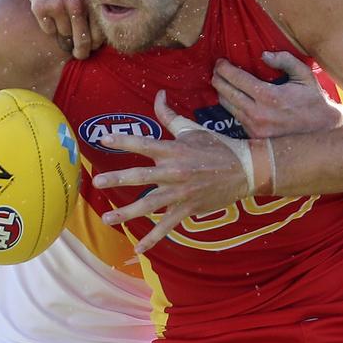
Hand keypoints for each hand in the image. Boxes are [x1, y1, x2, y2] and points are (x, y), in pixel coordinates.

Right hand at [19, 0, 103, 59]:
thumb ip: (94, 8)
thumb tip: (100, 39)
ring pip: (64, 36)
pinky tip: (49, 13)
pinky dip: (49, 27)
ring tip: (62, 24)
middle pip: (82, 41)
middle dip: (81, 52)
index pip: (99, 34)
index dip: (95, 45)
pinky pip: (48, 30)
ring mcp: (58, 6)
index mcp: (91, 0)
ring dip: (64, 36)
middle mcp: (76, 4)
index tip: (92, 47)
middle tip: (79, 55)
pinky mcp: (41, 8)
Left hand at [92, 91, 249, 252]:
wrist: (245, 170)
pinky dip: (153, 238)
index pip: (143, 144)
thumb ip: (169, 115)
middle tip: (97, 182)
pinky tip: (138, 248)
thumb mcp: (192, 129)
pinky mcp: (188, 209)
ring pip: (149, 205)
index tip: (103, 139)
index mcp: (173, 150)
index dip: (123, 141)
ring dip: (126, 213)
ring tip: (107, 219)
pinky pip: (167, 226)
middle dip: (117, 179)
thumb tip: (157, 94)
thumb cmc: (217, 146)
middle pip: (140, 176)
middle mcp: (174, 171)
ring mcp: (180, 193)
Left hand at [212, 50, 342, 136]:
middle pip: (226, 93)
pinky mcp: (254, 136)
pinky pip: (235, 117)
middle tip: (217, 70)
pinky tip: (232, 96)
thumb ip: (285, 60)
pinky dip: (231, 105)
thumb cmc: (312, 99)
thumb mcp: (304, 75)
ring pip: (227, 106)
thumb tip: (263, 55)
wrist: (320, 129)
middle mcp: (258, 114)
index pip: (237, 79)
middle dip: (218, 78)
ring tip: (221, 81)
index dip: (224, 69)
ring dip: (222, 92)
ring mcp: (254, 127)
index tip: (220, 62)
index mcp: (269, 96)